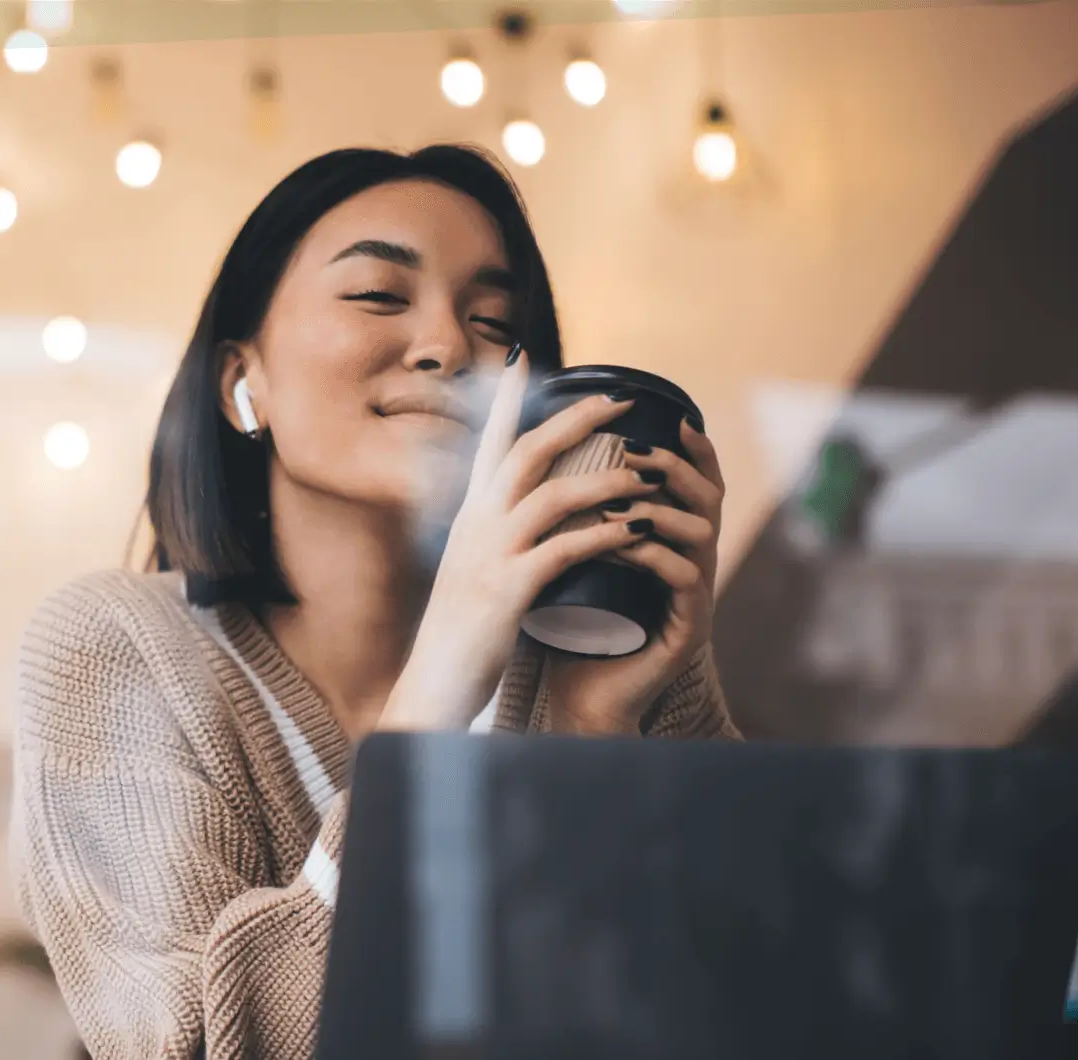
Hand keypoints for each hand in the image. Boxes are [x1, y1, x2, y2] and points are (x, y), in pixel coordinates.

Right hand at [379, 348, 667, 731]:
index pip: (489, 443)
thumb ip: (495, 540)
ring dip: (604, 479)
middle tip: (619, 401)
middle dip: (575, 420)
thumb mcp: (471, 571)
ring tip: (645, 473)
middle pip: (526, 451)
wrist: (433, 683)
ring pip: (552, 495)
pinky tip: (636, 529)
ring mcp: (491, 554)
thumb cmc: (459, 633)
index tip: (526, 357)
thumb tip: (524, 519)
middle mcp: (476, 524)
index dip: (507, 399)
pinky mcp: (509, 589)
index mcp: (469, 517)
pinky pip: (566, 548)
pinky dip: (605, 534)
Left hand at [543, 417, 725, 734]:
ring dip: (661, 508)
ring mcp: (695, 597)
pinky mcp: (687, 629)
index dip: (689, 448)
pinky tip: (624, 542)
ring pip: (703, 534)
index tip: (670, 414)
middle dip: (674, 468)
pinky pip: (684, 580)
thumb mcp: (571, 557)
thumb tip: (535, 452)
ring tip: (620, 498)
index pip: (692, 483)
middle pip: (709, 498)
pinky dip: (654, 554)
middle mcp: (692, 563)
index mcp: (671, 543)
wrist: (578, 694)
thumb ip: (573, 514)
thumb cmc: (570, 624)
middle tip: (633, 450)